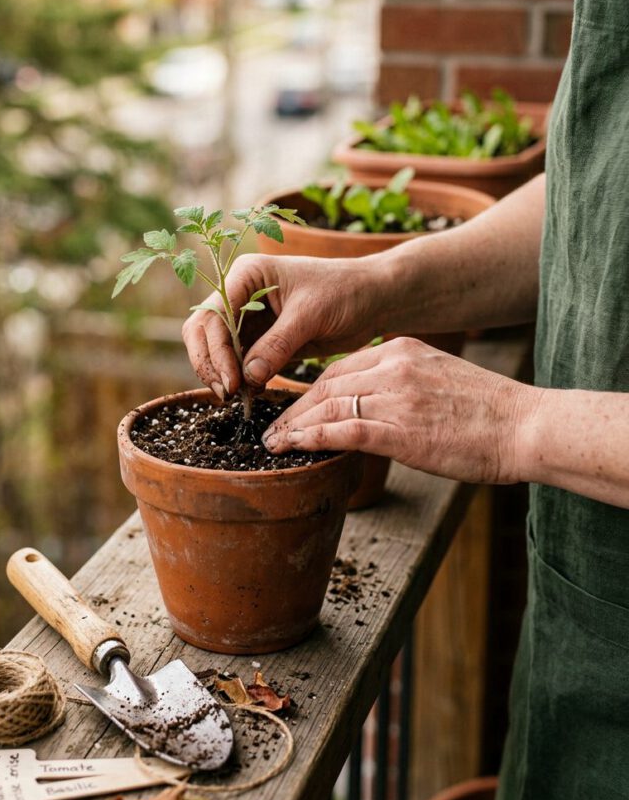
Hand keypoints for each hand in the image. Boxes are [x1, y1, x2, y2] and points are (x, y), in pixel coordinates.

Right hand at [182, 254, 384, 395]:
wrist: (373, 299)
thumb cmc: (345, 292)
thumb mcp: (311, 315)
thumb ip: (278, 344)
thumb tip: (248, 377)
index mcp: (247, 275)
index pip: (212, 314)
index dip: (216, 350)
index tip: (232, 382)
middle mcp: (240, 294)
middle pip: (203, 331)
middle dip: (210, 363)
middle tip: (227, 394)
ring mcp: (248, 319)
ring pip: (216, 350)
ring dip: (223, 374)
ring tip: (239, 398)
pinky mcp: (262, 340)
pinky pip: (238, 362)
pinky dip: (240, 379)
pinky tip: (251, 393)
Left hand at [262, 337, 540, 484]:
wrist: (526, 426)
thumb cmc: (490, 412)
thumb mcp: (441, 381)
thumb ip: (405, 386)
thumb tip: (377, 407)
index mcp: (403, 350)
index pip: (341, 368)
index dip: (310, 390)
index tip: (294, 407)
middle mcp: (393, 366)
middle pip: (326, 384)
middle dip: (294, 408)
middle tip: (272, 427)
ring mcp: (395, 396)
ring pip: (327, 406)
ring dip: (294, 426)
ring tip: (273, 443)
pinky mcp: (399, 428)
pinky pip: (342, 431)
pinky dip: (311, 438)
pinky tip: (292, 448)